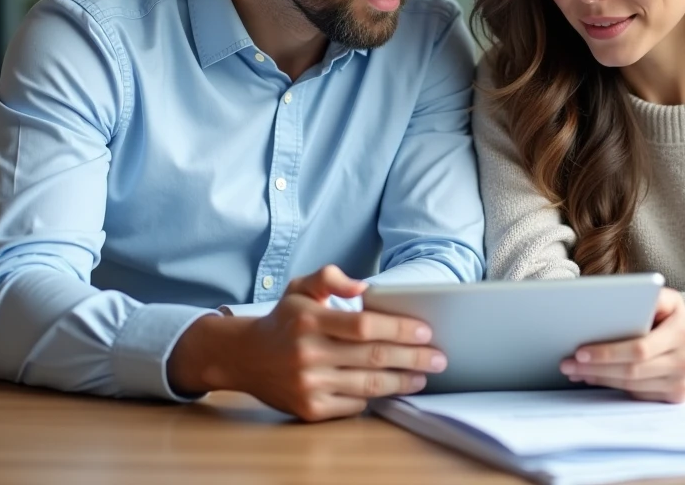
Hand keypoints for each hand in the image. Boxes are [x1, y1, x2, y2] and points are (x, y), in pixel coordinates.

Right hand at [168, 265, 445, 420]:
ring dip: (403, 381)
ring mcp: (308, 384)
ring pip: (369, 385)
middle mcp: (308, 353)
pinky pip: (353, 405)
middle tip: (439, 358)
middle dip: (414, 358)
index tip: (426, 331)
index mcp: (309, 319)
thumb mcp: (300, 287)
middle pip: (374, 357)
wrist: (245, 357)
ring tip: (424, 375)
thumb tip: (363, 286)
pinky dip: (375, 397)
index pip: (364, 325)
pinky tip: (392, 388)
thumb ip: (330, 276)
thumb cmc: (283, 320)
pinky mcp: (309, 408)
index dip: (400, 329)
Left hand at [559, 287, 684, 402]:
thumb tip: (613, 298)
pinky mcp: (676, 398)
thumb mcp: (671, 301)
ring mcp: (681, 383)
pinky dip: (613, 387)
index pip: (639, 348)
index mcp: (681, 333)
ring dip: (599, 379)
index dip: (607, 352)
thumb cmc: (678, 322)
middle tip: (567, 363)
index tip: (579, 351)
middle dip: (595, 368)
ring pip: (632, 386)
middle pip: (631, 371)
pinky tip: (594, 378)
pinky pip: (638, 395)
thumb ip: (649, 295)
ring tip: (574, 371)